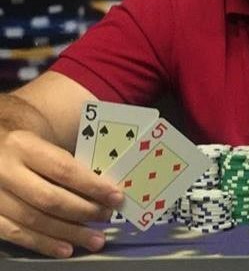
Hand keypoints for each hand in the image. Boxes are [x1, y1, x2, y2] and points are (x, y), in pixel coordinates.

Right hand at [0, 129, 122, 257]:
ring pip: (33, 220)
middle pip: (49, 199)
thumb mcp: (49, 123)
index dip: (91, 185)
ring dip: (68, 233)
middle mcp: (5, 172)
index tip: (115, 196)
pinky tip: (66, 248)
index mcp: (23, 145)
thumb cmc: (29, 132)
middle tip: (107, 216)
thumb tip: (109, 155)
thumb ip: (75, 134)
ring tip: (95, 239)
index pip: (63, 169)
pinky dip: (42, 243)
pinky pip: (15, 234)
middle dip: (83, 211)